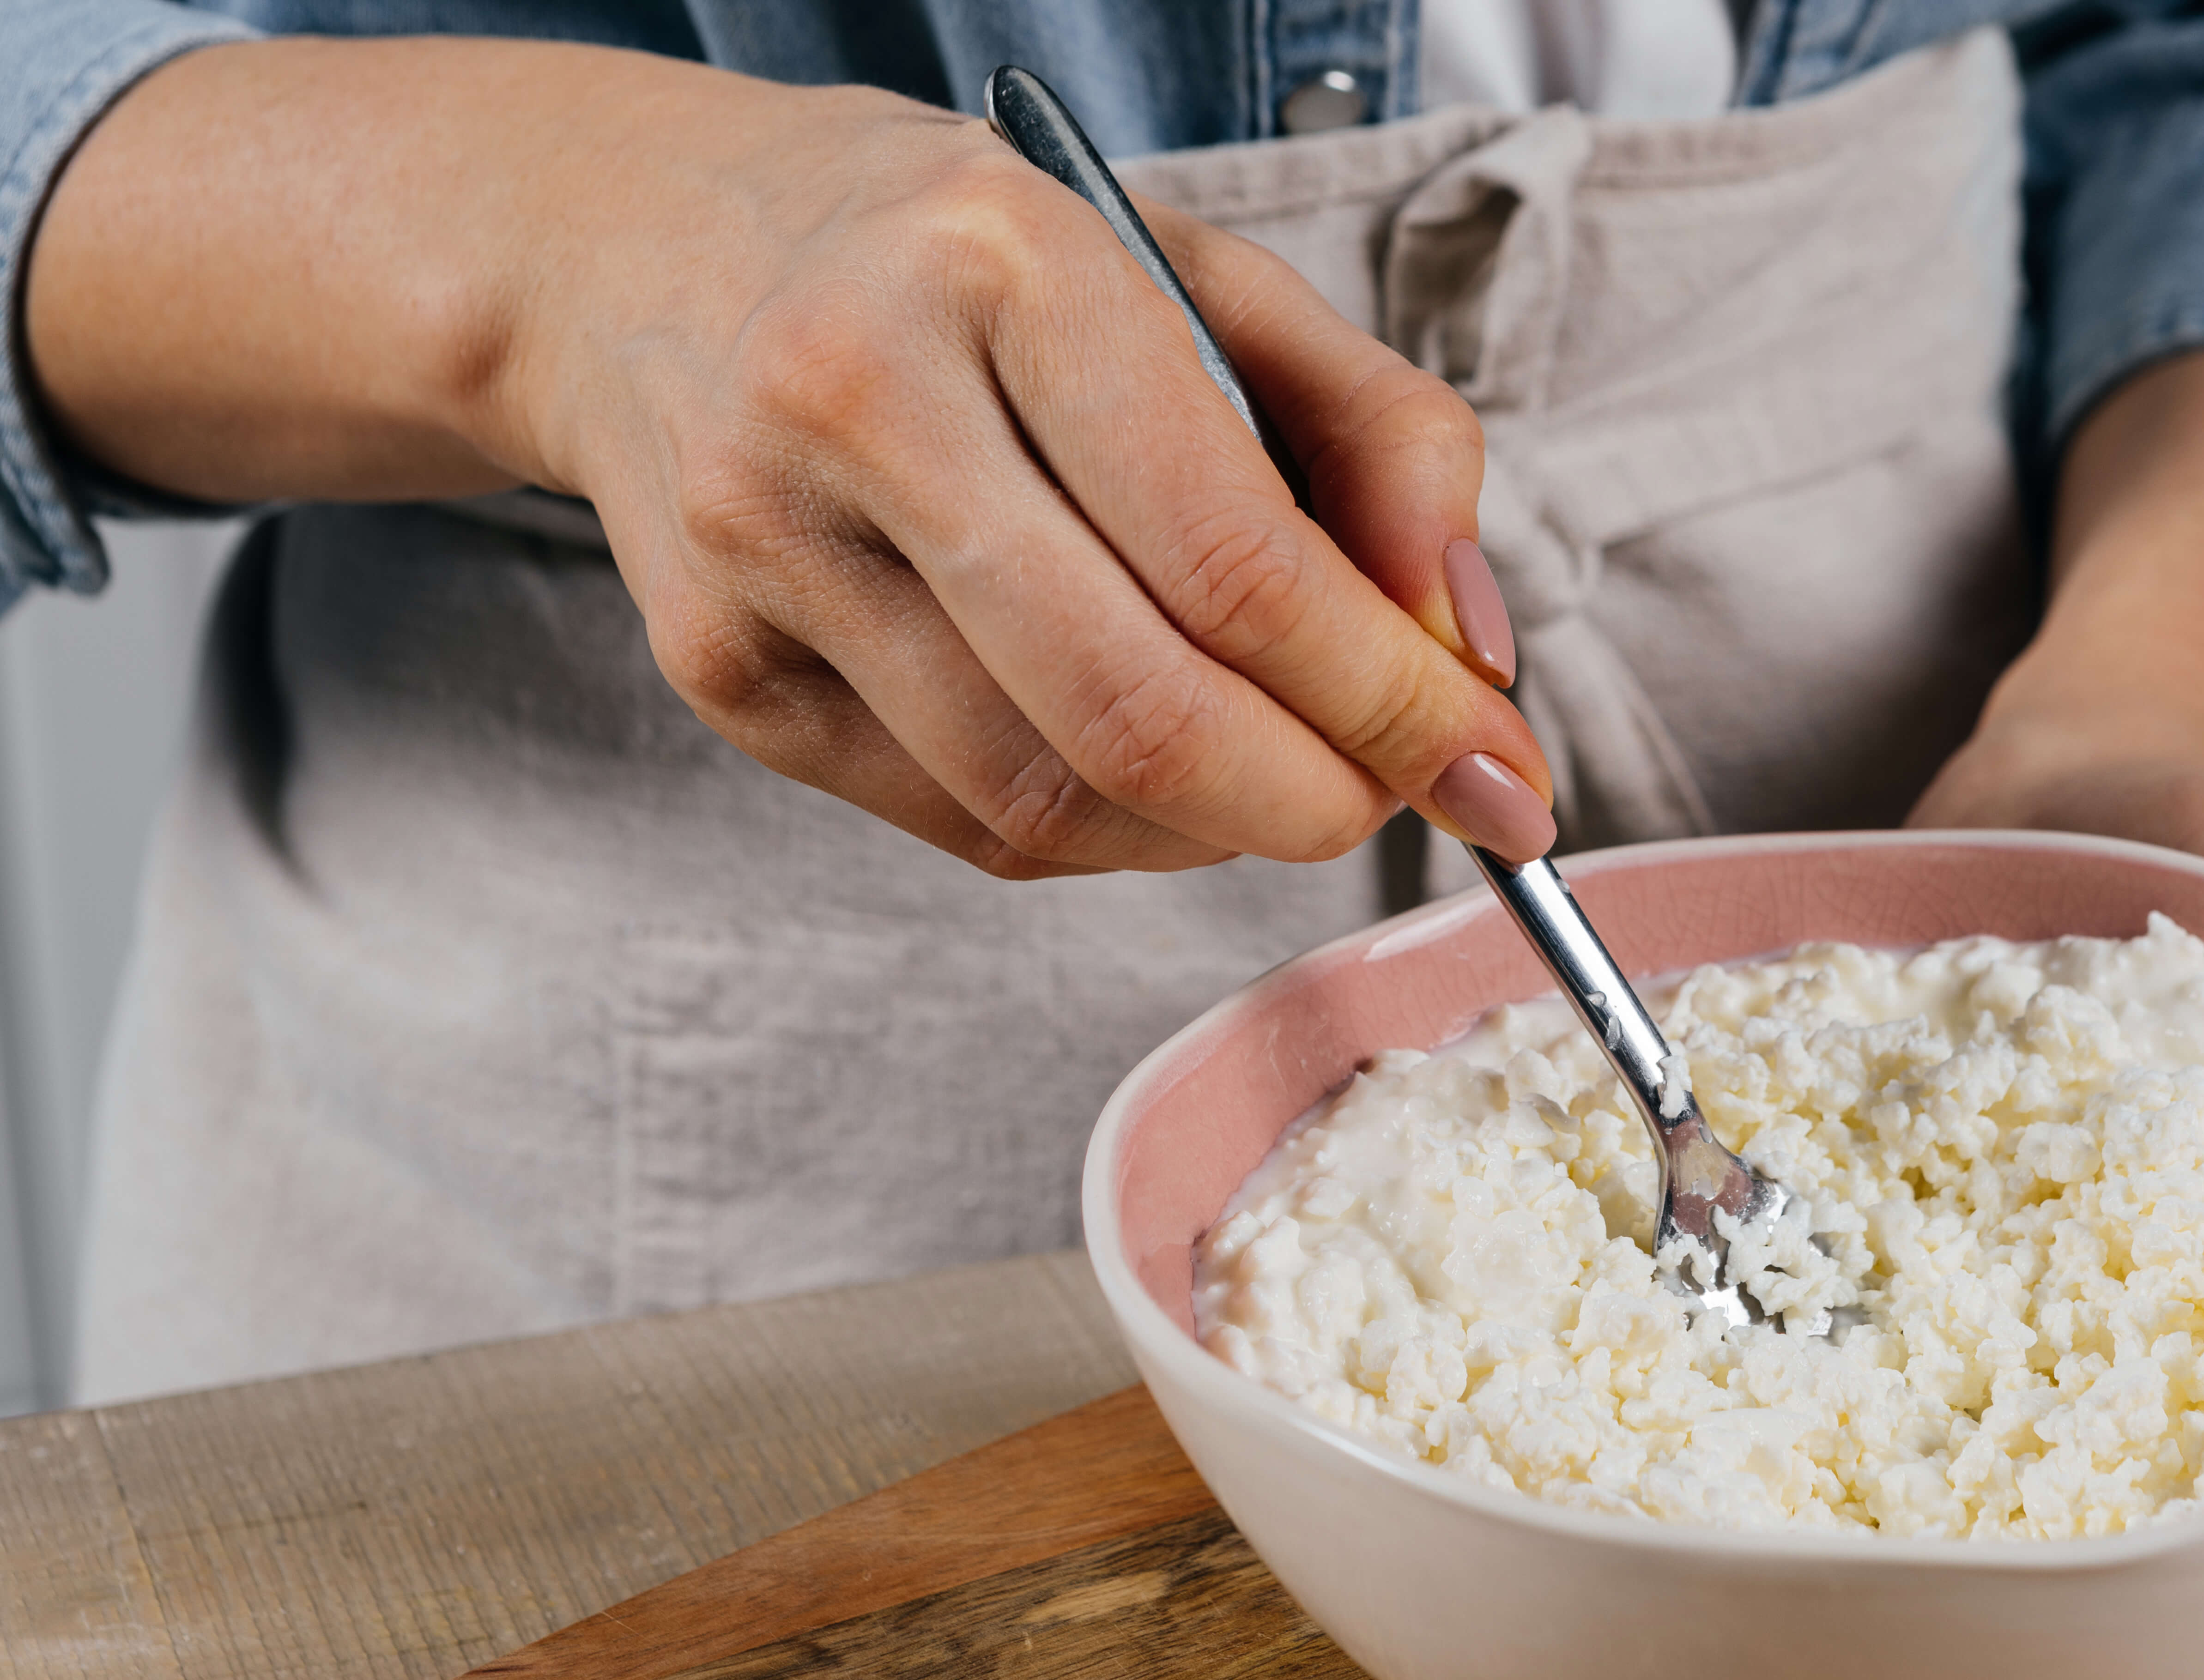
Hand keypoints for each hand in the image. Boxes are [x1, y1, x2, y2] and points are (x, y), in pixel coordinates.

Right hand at [27, 39, 1556, 875]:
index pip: (1236, 558)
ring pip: (1049, 799)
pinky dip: (1108, 834)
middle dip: (1318, 800)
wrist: (637, 254)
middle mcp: (853, 401)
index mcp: (998, 266)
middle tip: (1403, 799)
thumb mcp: (1194, 273)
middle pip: (1138, 711)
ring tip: (1280, 773)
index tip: (1499, 768)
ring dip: (1216, 831)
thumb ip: (1378, 435)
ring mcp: (766, 553)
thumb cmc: (951, 260)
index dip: (1393, 702)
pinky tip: (1152, 773)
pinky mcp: (723, 673)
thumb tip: (1471, 642)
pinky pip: (968, 824)